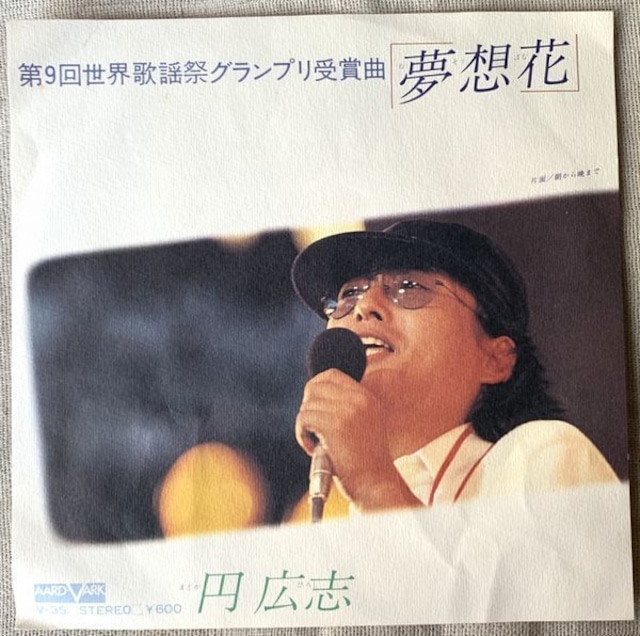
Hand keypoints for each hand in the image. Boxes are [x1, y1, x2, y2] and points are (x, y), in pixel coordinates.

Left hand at [295, 368, 420, 511]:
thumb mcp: (363, 424)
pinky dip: (301, 434)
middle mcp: (359, 399)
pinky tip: (312, 447)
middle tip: (313, 428)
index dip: (315, 389)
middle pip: (314, 387)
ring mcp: (348, 411)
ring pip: (307, 405)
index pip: (331, 375)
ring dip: (305, 424)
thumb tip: (312, 393)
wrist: (375, 486)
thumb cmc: (364, 461)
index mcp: (367, 397)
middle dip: (308, 407)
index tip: (314, 409)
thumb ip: (346, 406)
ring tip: (316, 443)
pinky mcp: (334, 426)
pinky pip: (304, 418)